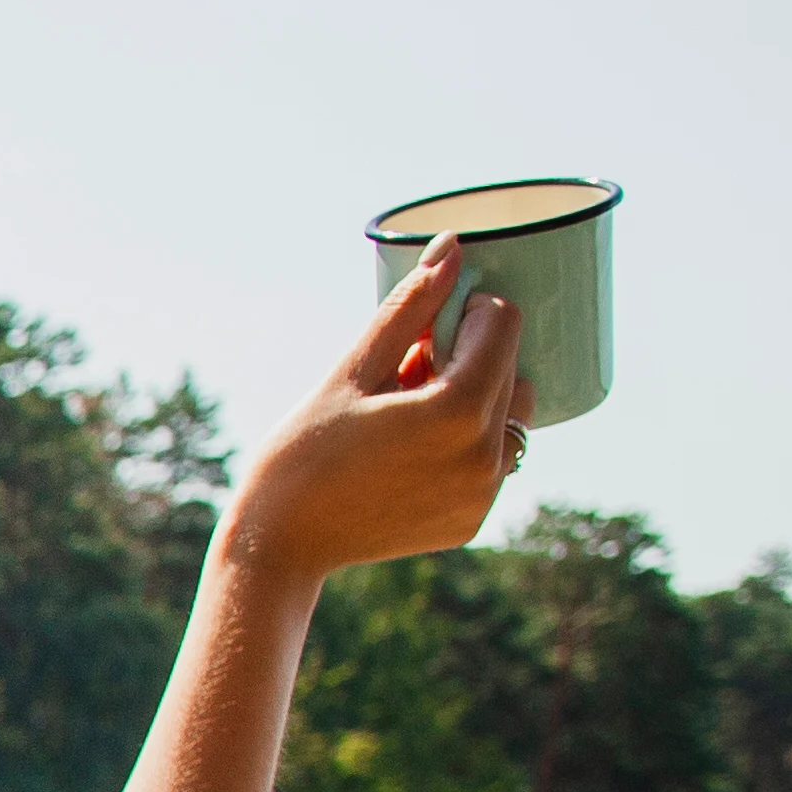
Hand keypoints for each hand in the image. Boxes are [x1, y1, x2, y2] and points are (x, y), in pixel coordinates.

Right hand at [226, 244, 527, 588]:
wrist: (279, 545)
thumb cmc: (301, 453)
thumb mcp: (351, 372)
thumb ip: (409, 309)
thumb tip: (452, 245)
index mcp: (458, 408)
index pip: (503, 321)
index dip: (464, 311)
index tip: (419, 333)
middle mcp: (486, 453)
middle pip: (512, 366)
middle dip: (468, 355)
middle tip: (404, 375)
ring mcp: (484, 491)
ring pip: (511, 413)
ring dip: (475, 396)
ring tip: (409, 413)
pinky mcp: (474, 517)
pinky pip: (493, 457)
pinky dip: (467, 441)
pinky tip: (411, 453)